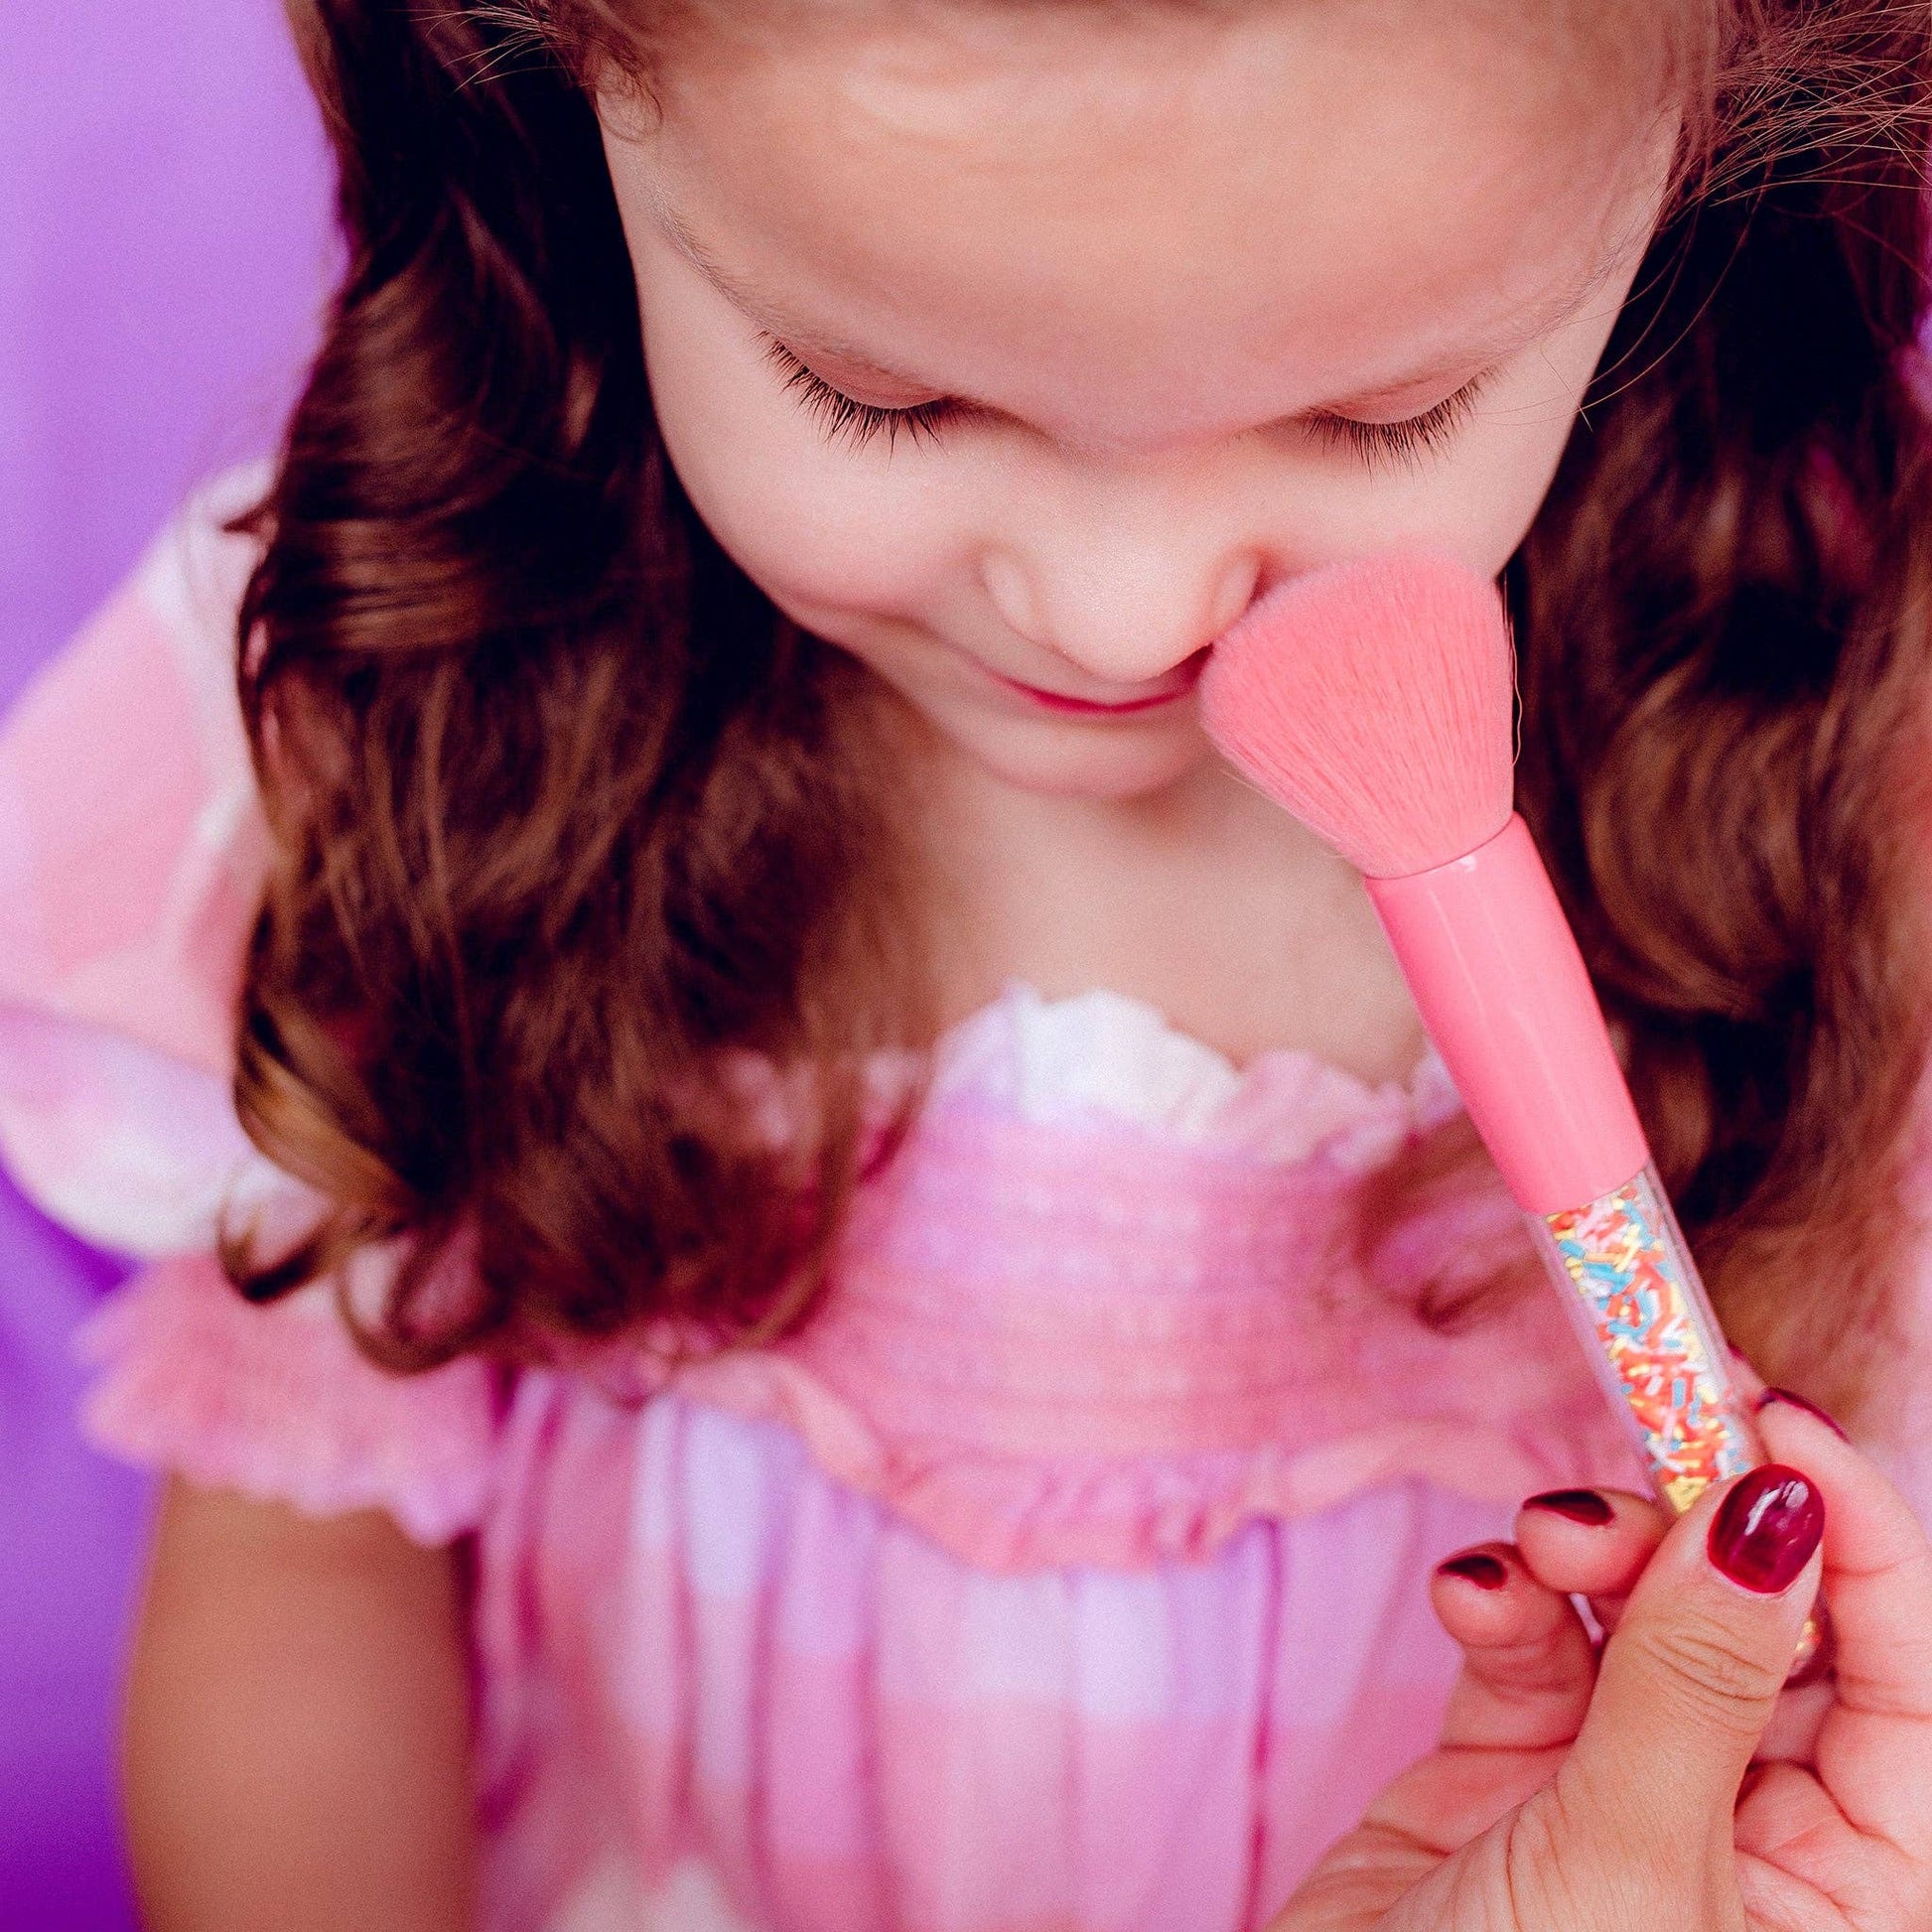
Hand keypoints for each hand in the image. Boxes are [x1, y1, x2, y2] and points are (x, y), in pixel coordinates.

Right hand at [1270, 1399, 1931, 1929]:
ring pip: (1644, 1609)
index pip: (1911, 1678)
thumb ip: (1702, 1677)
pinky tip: (1470, 1600)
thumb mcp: (1636, 1866)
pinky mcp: (1515, 1769)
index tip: (1774, 1423)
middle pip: (1767, 1621)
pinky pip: (1534, 1641)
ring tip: (1538, 1542)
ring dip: (1590, 1549)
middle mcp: (1761, 1833)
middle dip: (1699, 1525)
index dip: (1861, 1537)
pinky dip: (1502, 1598)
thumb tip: (1780, 1507)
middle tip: (1639, 1442)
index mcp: (1860, 1892)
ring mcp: (1631, 1790)